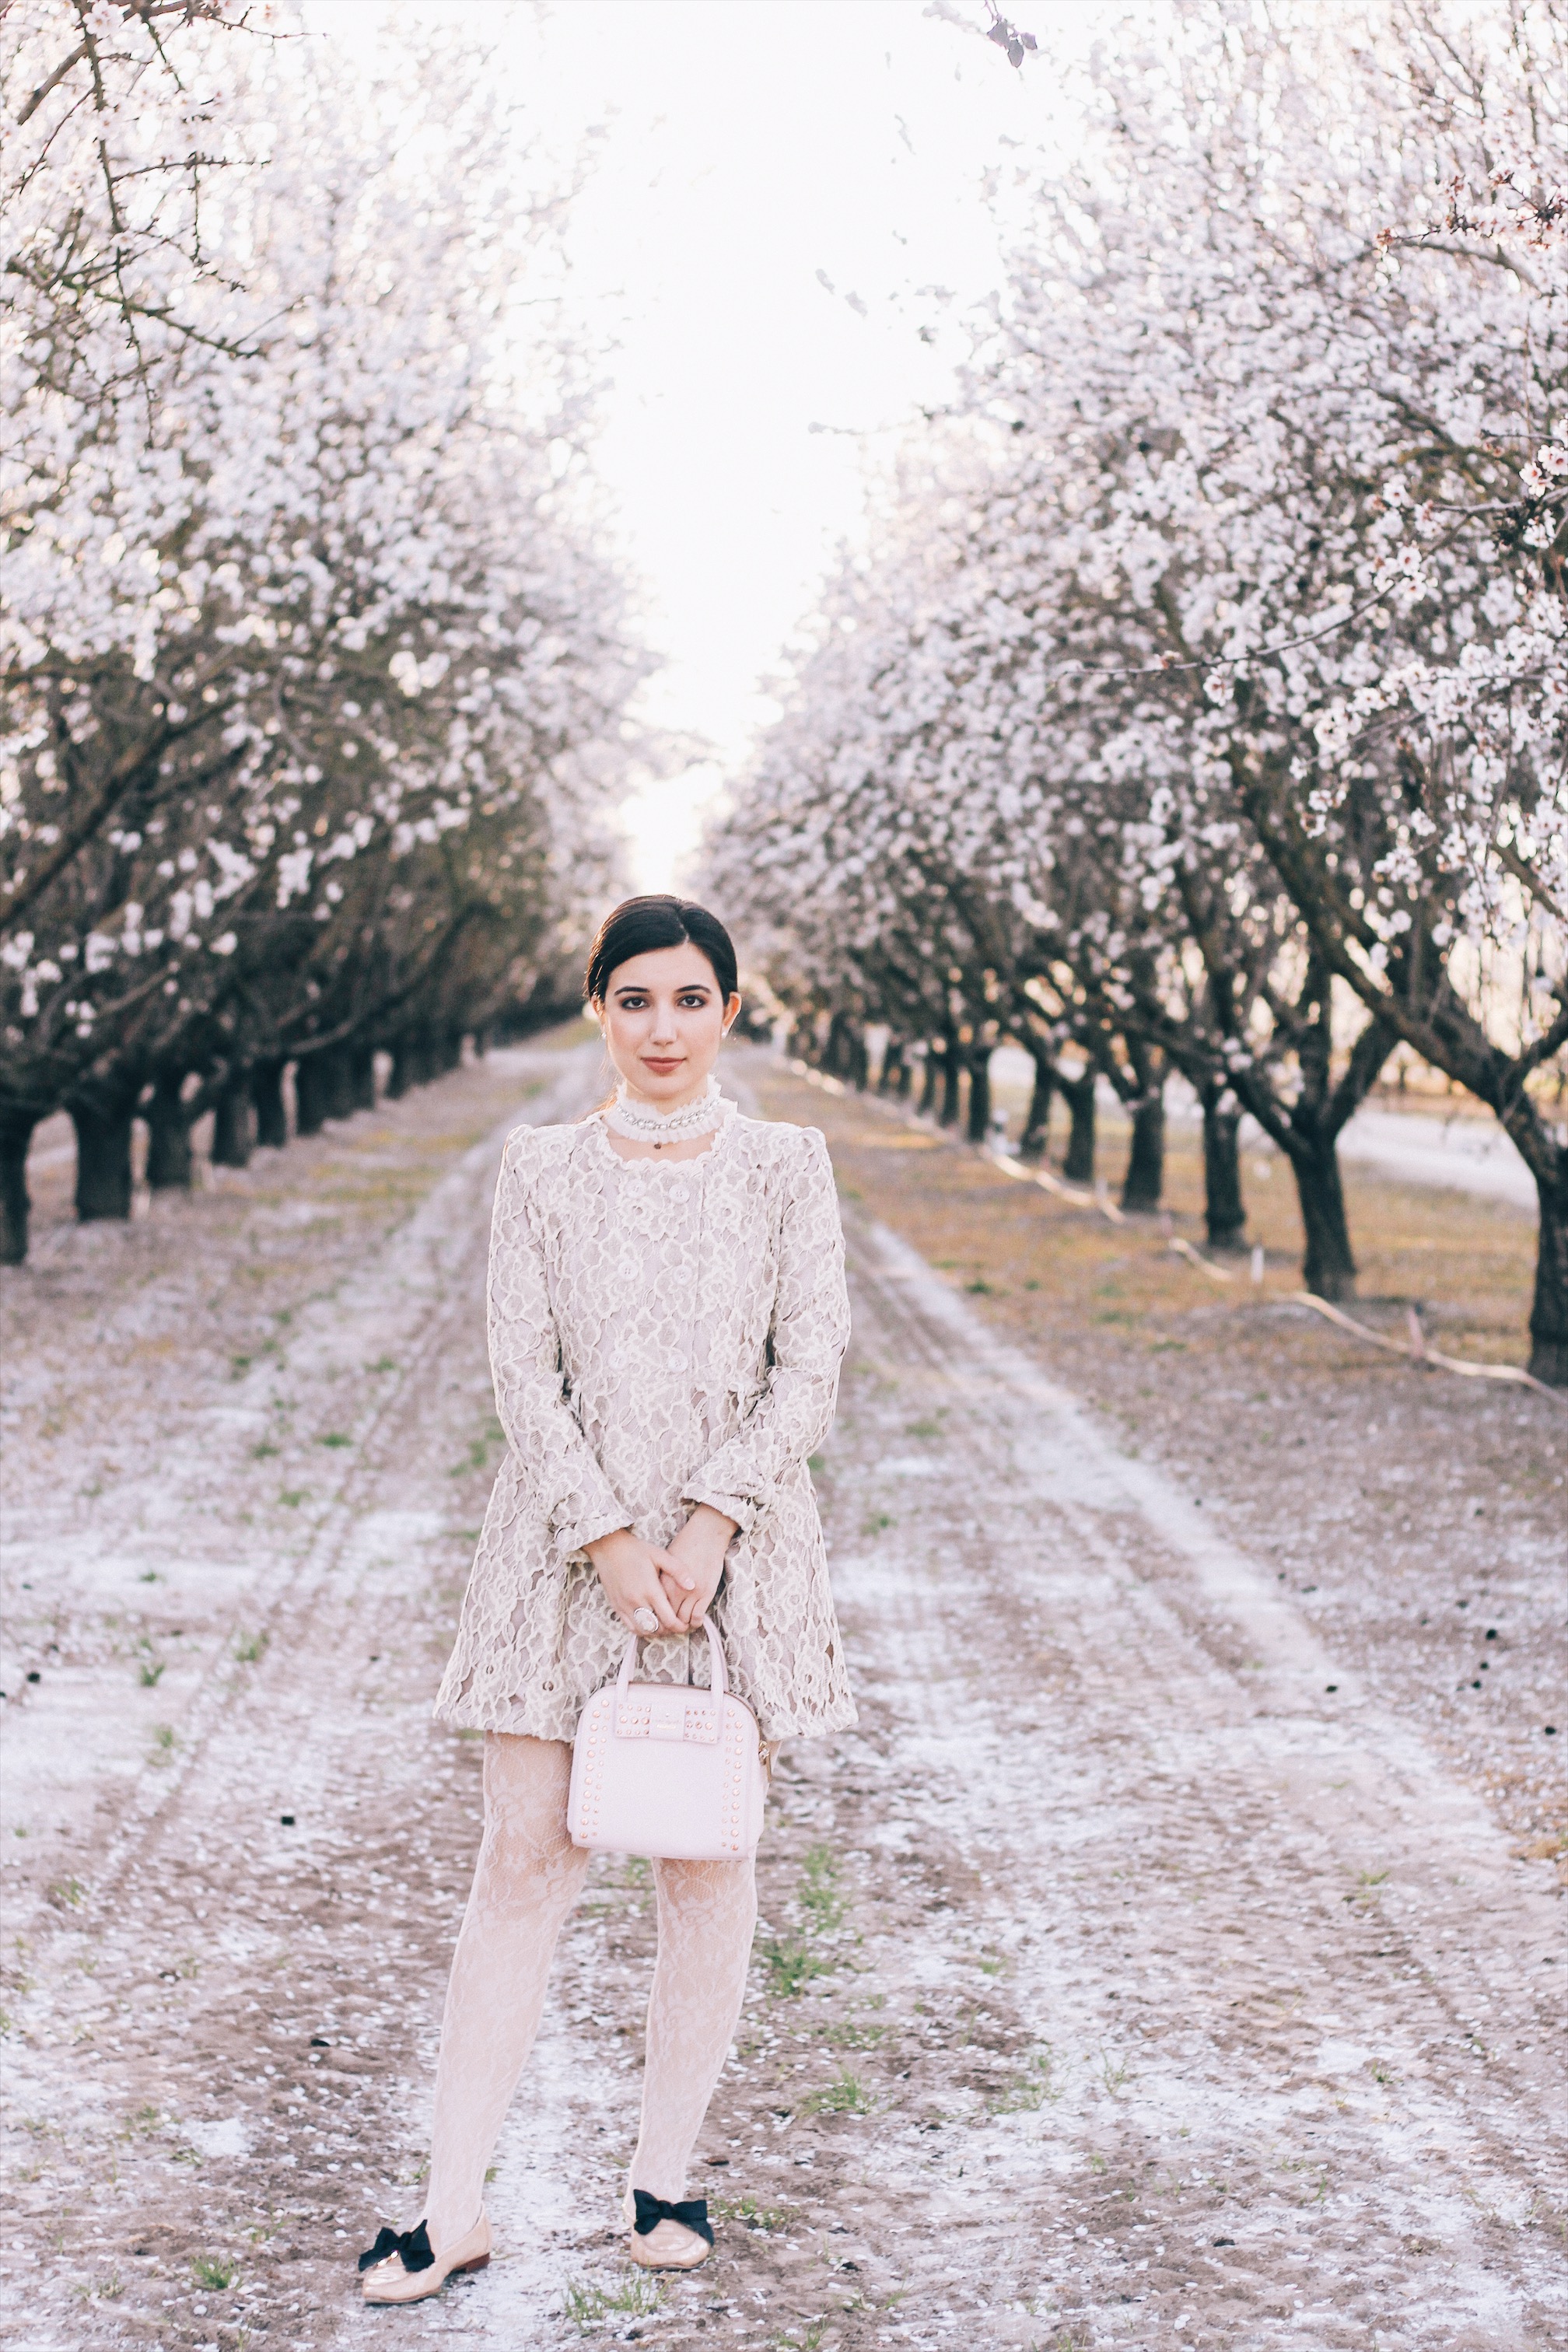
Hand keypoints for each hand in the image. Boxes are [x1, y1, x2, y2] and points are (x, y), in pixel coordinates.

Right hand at [584, 1528, 691, 1634]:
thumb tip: (692, 1586)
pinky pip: (631, 1627)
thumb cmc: (636, 1550)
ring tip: (664, 1624)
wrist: (608, 1548)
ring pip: (644, 1631)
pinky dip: (642, 1629)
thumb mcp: (660, 1555)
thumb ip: (678, 1570)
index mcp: (651, 1590)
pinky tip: (649, 1622)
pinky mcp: (616, 1607)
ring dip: (656, 1631)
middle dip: (670, 1630)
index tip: (685, 1624)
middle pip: (658, 1628)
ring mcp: (625, 1606)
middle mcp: (637, 1601)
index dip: (680, 1627)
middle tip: (677, 1625)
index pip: (669, 1620)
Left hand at [659, 1504, 738, 1629]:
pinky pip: (698, 1617)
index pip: (655, 1608)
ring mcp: (692, 1593)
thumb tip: (652, 1594)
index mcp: (663, 1582)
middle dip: (667, 1625)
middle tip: (669, 1627)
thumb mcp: (664, 1560)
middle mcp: (675, 1590)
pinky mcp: (706, 1594)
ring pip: (682, 1620)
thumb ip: (659, 1579)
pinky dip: (695, 1622)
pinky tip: (694, 1620)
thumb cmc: (685, 1544)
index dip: (655, 1617)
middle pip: (667, 1617)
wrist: (705, 1535)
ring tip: (681, 1625)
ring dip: (681, 1625)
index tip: (658, 1619)